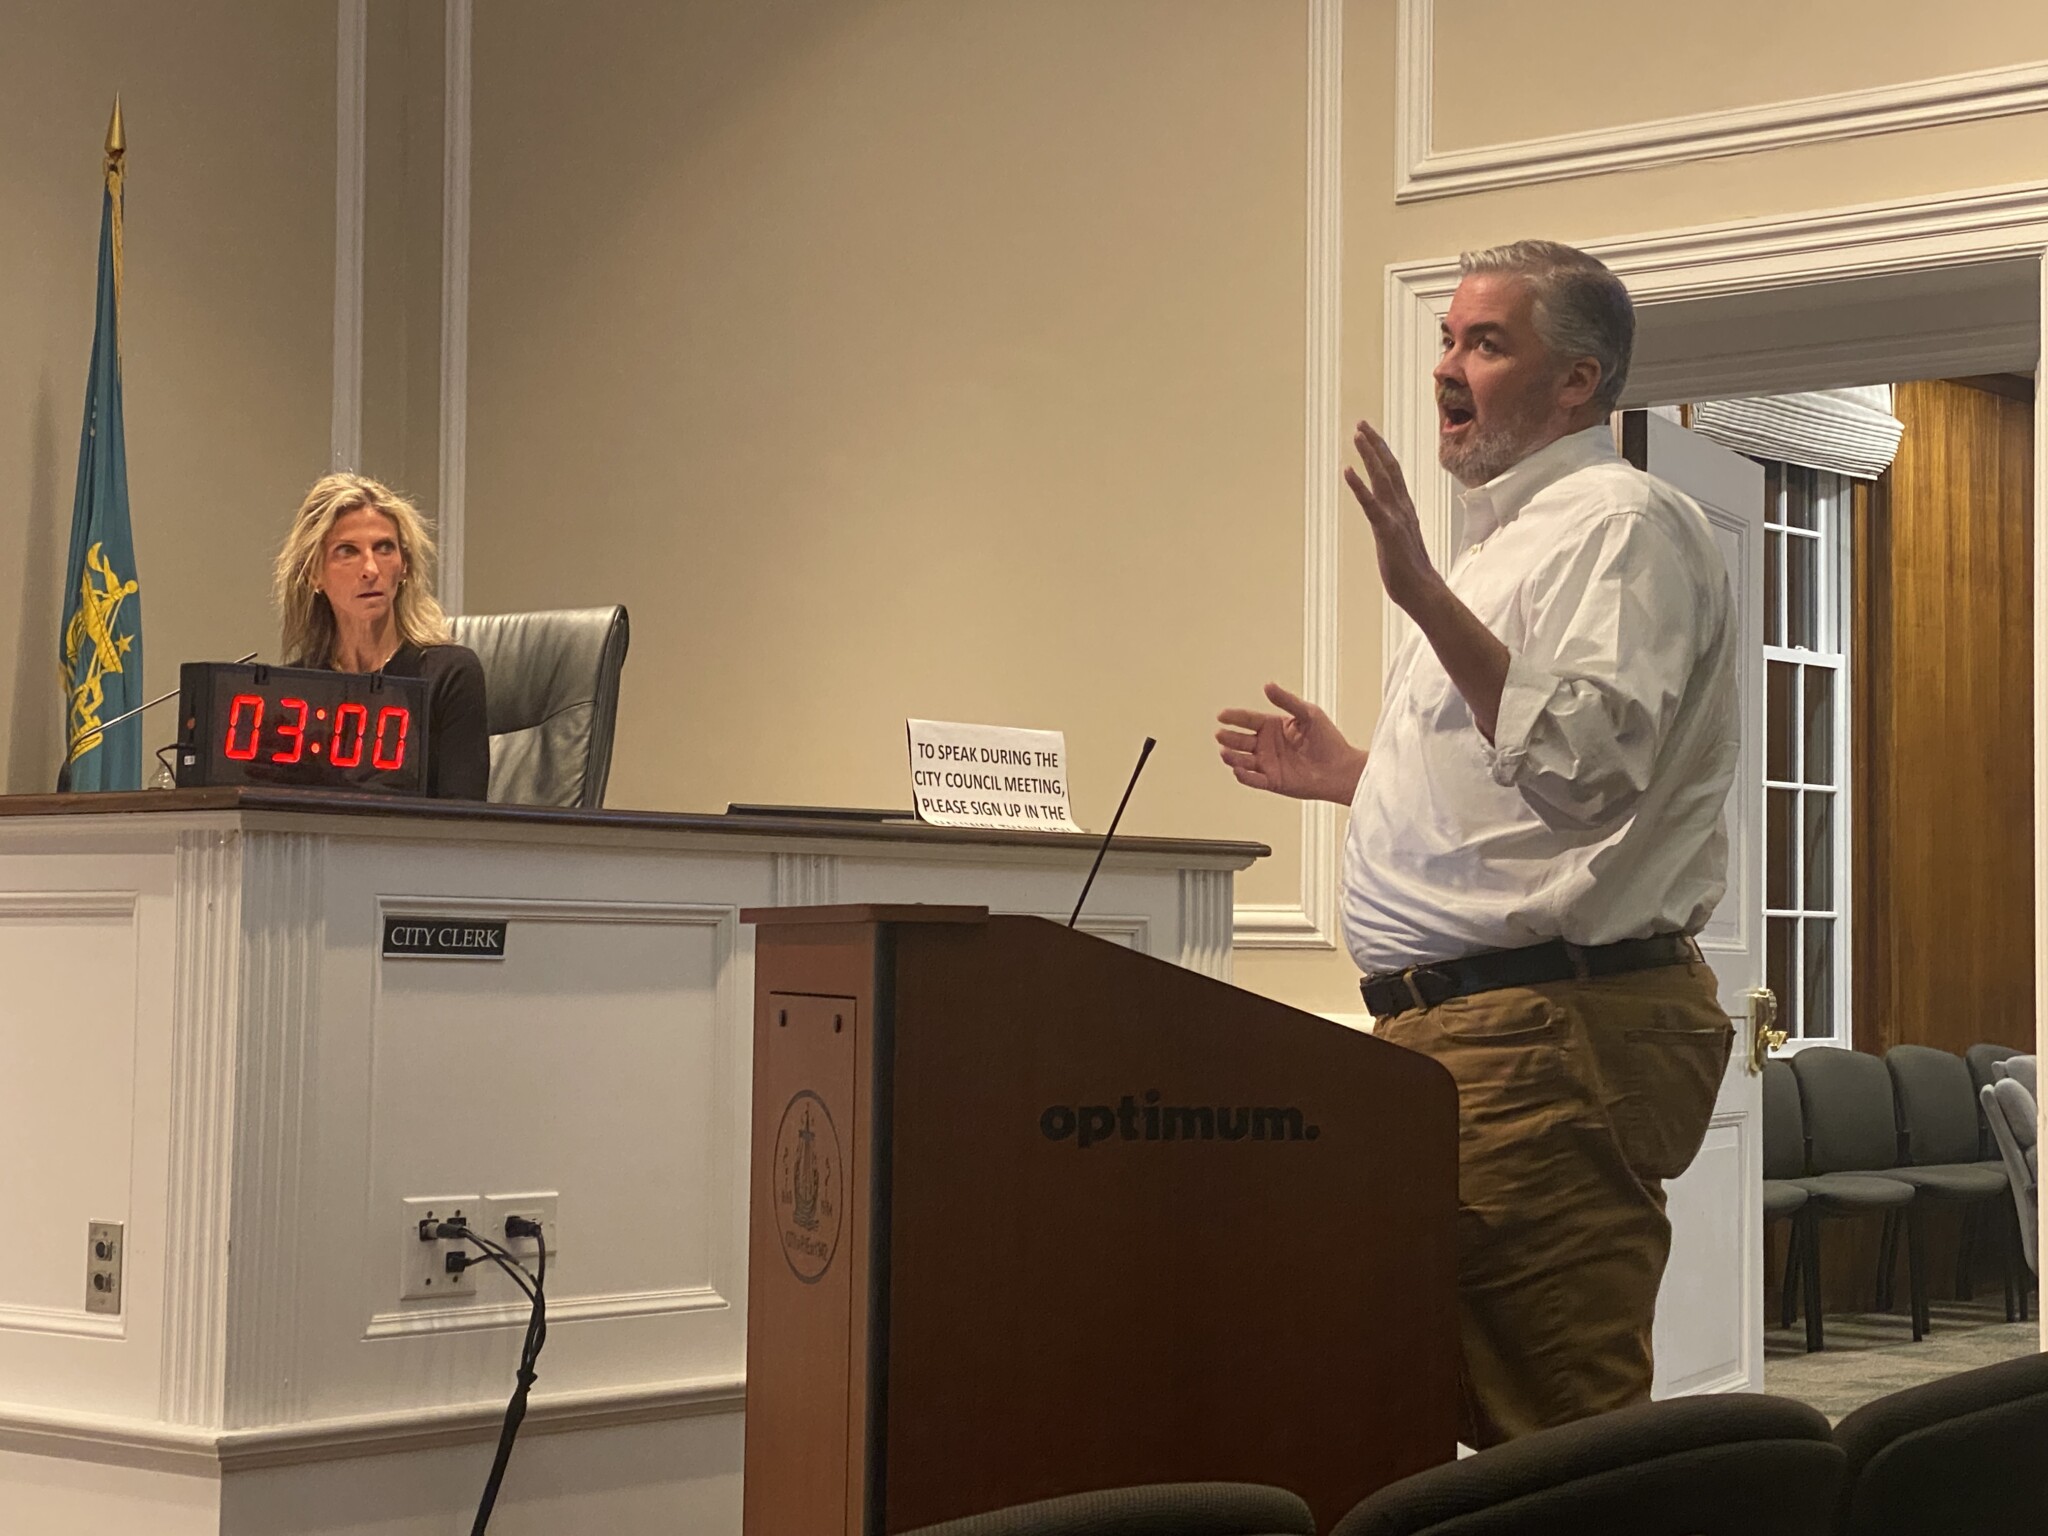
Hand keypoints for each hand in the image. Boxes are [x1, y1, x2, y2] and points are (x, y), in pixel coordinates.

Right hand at [1216, 682, 1366, 803]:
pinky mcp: (1272, 781)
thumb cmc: (1328, 740)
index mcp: (1272, 727)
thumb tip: (1268, 685)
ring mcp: (1268, 764)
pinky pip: (1253, 780)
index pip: (1248, 719)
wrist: (1341, 769)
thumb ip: (1286, 701)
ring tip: (1225, 752)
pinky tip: (1237, 770)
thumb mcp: (1308, 713)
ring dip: (1232, 756)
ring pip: (1242, 760)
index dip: (1234, 717)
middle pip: (1241, 740)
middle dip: (1229, 737)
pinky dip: (1244, 776)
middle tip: (1221, 734)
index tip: (1221, 715)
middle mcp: (1266, 745)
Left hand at [1345, 419, 1444, 618]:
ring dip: (1369, 455)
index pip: (1394, 474)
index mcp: (1405, 509)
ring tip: (1357, 435)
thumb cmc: (1411, 572)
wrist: (1424, 592)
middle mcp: (1402, 508)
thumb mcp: (1401, 542)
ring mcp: (1396, 518)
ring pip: (1382, 478)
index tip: (1370, 435)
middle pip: (1389, 468)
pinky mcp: (1387, 531)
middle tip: (1361, 424)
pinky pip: (1371, 504)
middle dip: (1375, 444)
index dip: (1382, 453)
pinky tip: (1347, 470)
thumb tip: (1389, 523)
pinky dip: (1359, 486)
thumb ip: (1396, 527)